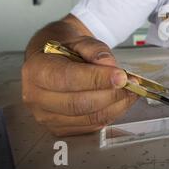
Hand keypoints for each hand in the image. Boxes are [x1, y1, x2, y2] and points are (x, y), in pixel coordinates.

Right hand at [21, 36, 137, 135]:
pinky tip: (120, 101)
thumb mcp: (81, 40)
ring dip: (116, 106)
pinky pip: (90, 126)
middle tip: (132, 84)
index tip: (121, 76)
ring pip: (88, 117)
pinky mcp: (59, 128)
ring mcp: (46, 116)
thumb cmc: (66, 50)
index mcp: (37, 70)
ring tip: (131, 92)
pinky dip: (110, 114)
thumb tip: (110, 66)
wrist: (53, 60)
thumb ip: (96, 51)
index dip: (97, 79)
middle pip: (79, 103)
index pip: (68, 79)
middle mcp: (36, 97)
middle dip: (111, 94)